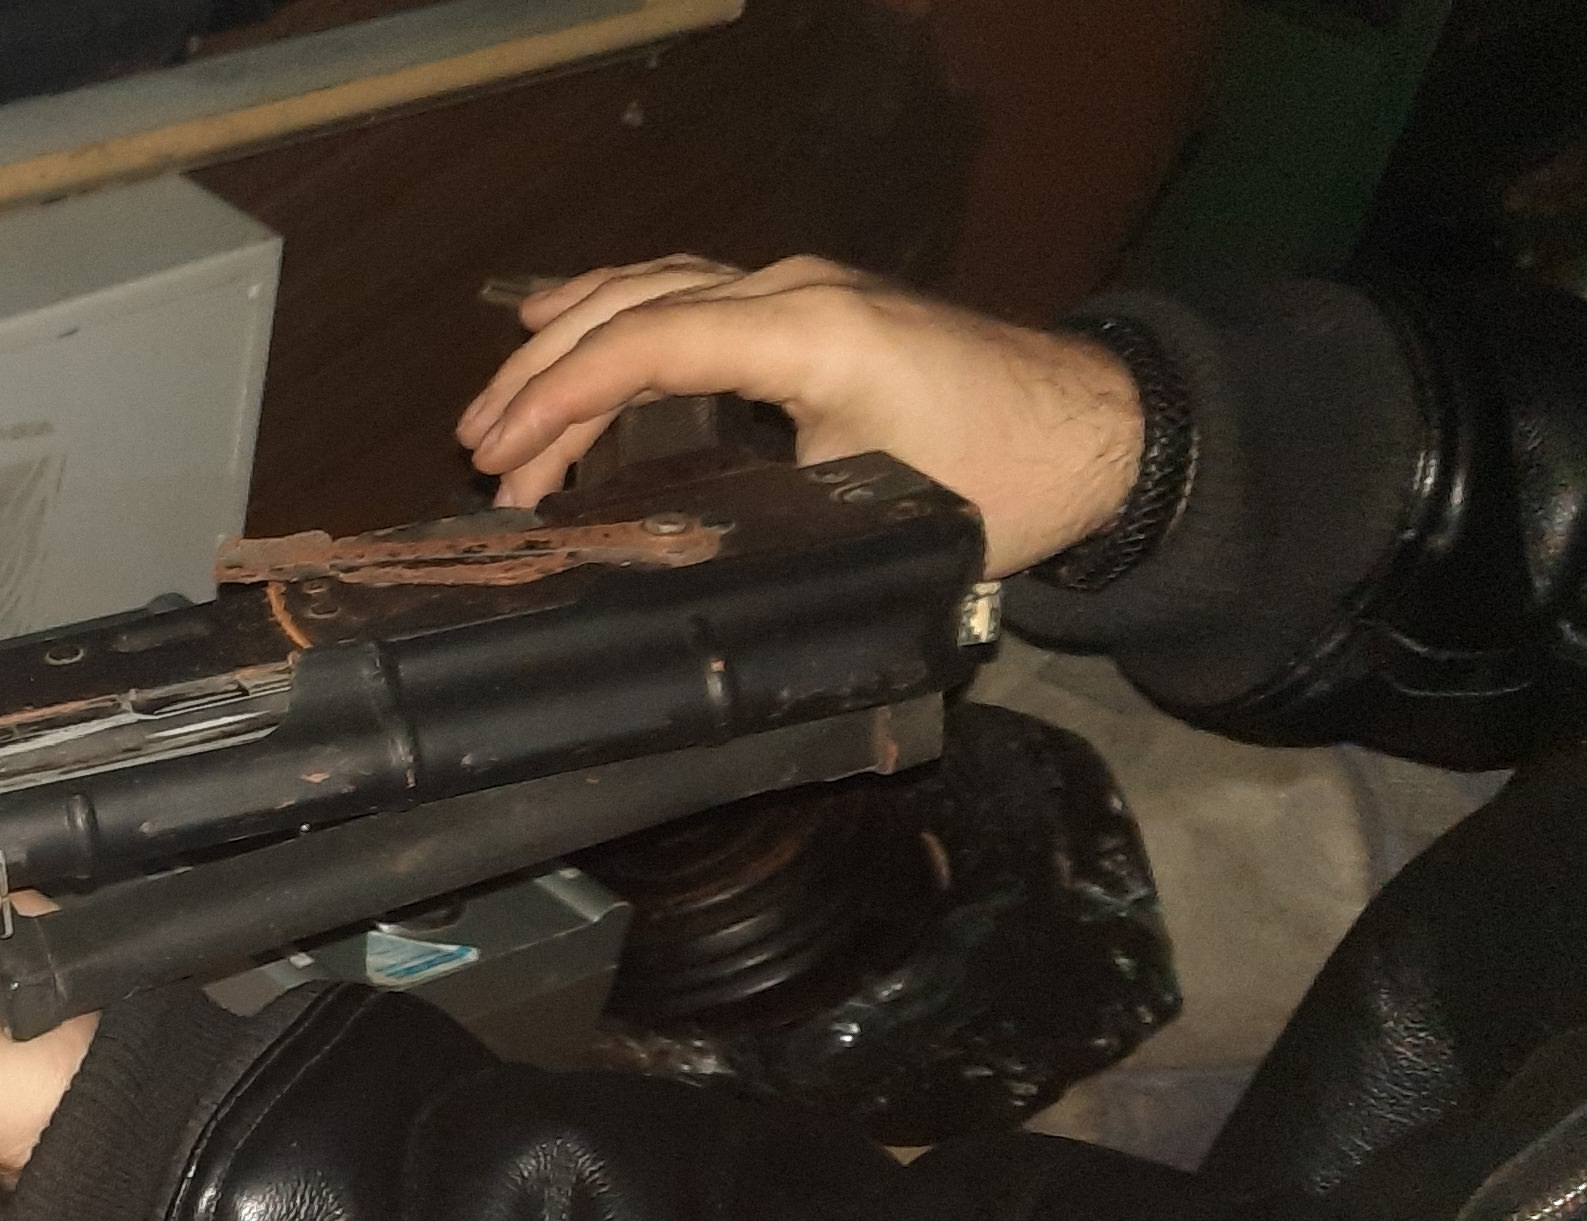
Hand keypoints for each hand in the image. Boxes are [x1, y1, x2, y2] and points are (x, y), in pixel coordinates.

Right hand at [455, 255, 1142, 576]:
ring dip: (572, 342)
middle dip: (543, 379)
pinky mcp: (814, 306)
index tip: (498, 457)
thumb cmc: (1006, 479)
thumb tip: (666, 567)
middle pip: (636, 308)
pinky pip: (690, 292)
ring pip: (656, 288)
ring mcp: (804, 288)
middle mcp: (795, 291)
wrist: (1107, 431)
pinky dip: (620, 319)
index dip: (559, 400)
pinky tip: (577, 337)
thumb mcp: (882, 514)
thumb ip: (771, 523)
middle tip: (479, 450)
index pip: (650, 344)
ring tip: (503, 404)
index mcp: (808, 334)